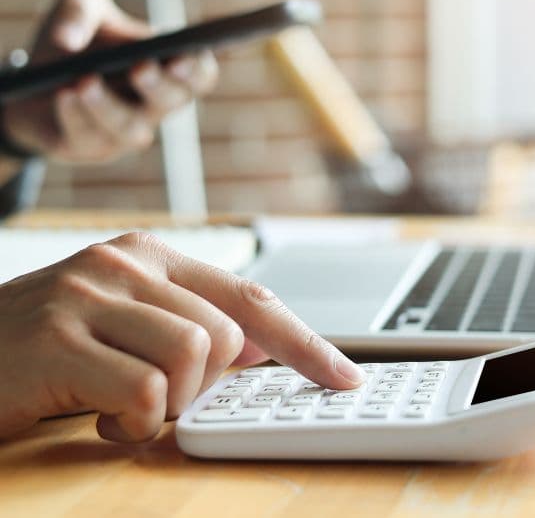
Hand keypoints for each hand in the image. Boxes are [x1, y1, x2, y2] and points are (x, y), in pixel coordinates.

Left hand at [0, 0, 217, 163]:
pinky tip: (64, 96)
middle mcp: (154, 105)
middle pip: (174, 102)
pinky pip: (90, 139)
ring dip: (110, 107)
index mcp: (167, 68)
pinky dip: (76, 117)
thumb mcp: (77, 2)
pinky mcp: (91, 148)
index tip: (181, 56)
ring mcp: (126, 131)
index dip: (198, 70)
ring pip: (132, 129)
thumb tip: (68, 39)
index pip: (201, 75)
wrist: (31, 76)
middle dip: (159, 86)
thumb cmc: (73, 37)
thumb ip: (79, 3)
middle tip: (140, 67)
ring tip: (84, 82)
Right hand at [0, 232, 363, 441]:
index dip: (303, 340)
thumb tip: (260, 349)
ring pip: (193, 356)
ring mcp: (87, 296)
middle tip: (160, 398)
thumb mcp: (124, 324)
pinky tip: (100, 418)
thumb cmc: (48, 349)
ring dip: (169, 404)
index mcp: (149, 255)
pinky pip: (144, 391)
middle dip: (205, 386)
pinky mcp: (57, 341)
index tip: (342, 375)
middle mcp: (123, 264)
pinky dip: (134, 423)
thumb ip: (190, 325)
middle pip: (225, 333)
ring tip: (126, 406)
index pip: (250, 295)